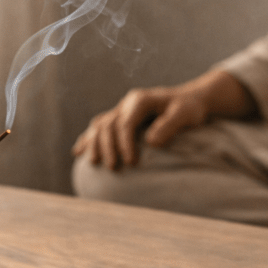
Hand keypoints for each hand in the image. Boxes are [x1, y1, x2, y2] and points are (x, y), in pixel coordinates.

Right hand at [72, 70, 255, 169]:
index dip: (126, 143)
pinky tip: (79, 150)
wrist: (189, 100)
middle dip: (108, 147)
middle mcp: (127, 103)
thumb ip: (169, 125)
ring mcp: (121, 110)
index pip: (126, 123)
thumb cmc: (188, 108)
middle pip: (109, 124)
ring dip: (95, 144)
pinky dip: (88, 138)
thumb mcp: (185, 114)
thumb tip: (151, 142)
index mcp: (141, 100)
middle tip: (113, 168)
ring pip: (100, 125)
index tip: (132, 163)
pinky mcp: (120, 118)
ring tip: (94, 163)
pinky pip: (99, 126)